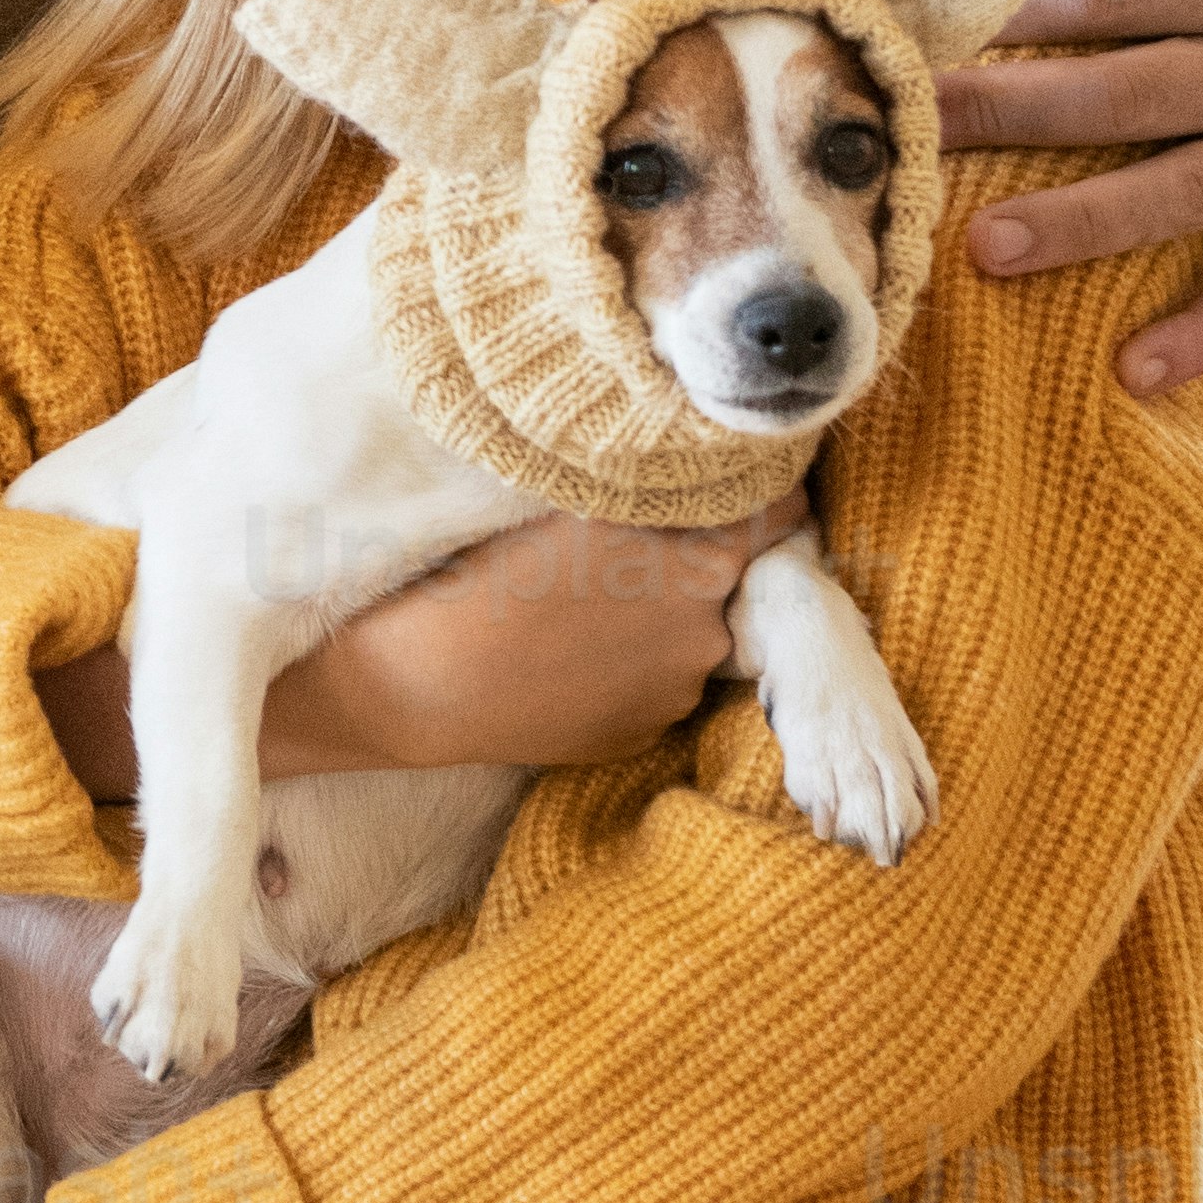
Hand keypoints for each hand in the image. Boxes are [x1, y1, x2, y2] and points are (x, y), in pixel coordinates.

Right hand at [261, 498, 805, 782]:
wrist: (421, 680)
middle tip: (633, 544)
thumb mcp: (571, 503)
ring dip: (662, 619)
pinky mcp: (642, 734)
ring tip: (586, 605)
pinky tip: (571, 653)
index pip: (782, 518)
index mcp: (699, 562)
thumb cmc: (482, 571)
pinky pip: (655, 685)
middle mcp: (706, 631)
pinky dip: (629, 667)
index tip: (738, 483)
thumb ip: (652, 489)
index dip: (763, 497)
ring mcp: (676, 691)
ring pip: (691, 637)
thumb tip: (704, 468)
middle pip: (731, 581)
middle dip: (699, 561)